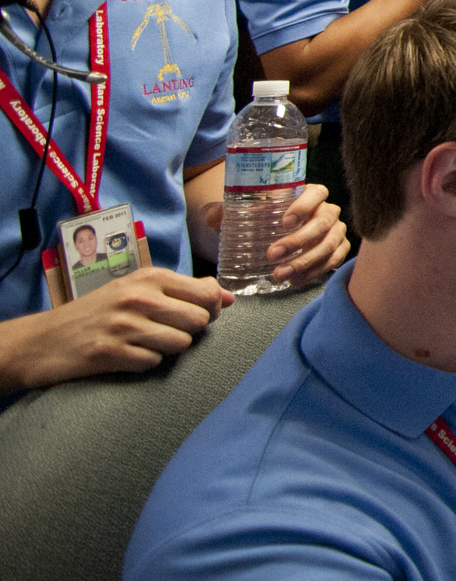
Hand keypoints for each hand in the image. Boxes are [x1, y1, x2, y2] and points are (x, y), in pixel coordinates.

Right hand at [2, 269, 230, 389]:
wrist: (42, 339)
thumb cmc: (99, 313)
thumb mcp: (138, 290)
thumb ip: (184, 290)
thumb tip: (226, 297)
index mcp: (149, 278)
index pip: (207, 293)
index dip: (210, 309)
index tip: (197, 315)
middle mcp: (138, 298)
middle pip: (199, 321)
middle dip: (190, 332)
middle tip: (166, 332)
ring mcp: (123, 325)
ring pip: (180, 344)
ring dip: (168, 349)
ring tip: (144, 344)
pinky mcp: (109, 353)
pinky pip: (153, 363)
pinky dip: (144, 363)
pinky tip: (127, 356)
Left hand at [201, 183, 348, 283]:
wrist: (280, 232)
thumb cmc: (264, 218)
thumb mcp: (244, 211)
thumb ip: (226, 210)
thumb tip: (212, 215)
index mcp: (310, 194)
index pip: (317, 193)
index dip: (304, 206)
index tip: (284, 222)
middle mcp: (327, 210)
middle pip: (323, 222)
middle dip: (298, 241)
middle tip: (272, 254)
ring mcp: (336, 230)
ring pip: (329, 244)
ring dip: (305, 261)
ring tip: (280, 274)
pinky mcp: (338, 249)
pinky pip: (334, 261)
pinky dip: (316, 272)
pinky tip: (296, 280)